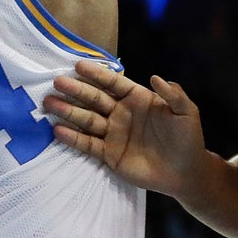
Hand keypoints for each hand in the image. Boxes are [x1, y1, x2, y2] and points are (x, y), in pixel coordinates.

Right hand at [44, 60, 205, 195]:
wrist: (185, 172)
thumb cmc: (188, 139)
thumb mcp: (186, 113)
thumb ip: (173, 94)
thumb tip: (155, 77)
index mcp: (138, 99)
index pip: (113, 83)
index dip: (96, 74)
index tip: (77, 65)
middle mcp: (122, 113)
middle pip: (95, 99)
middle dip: (76, 91)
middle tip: (56, 83)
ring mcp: (113, 133)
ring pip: (87, 119)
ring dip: (68, 111)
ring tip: (49, 103)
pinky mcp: (109, 154)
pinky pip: (88, 144)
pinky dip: (73, 138)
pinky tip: (57, 130)